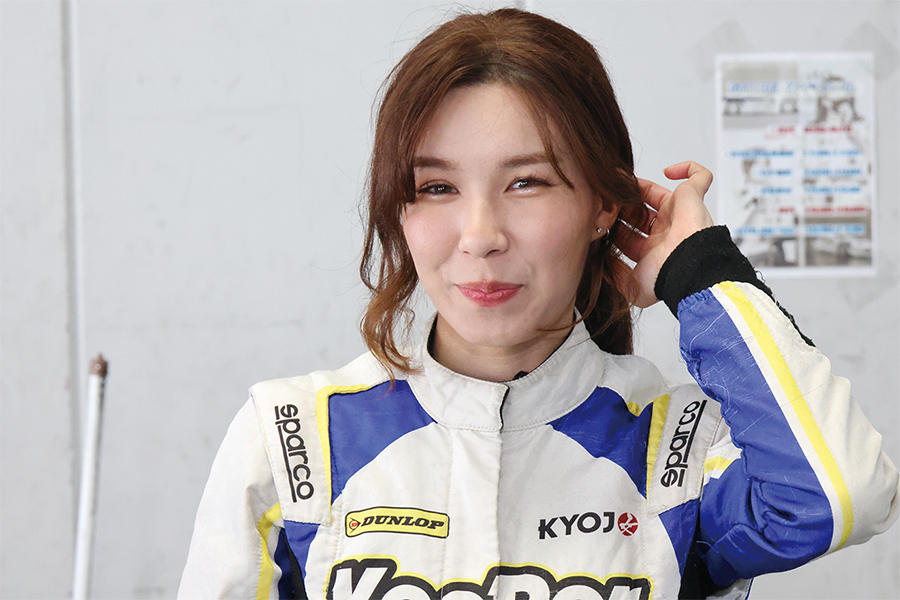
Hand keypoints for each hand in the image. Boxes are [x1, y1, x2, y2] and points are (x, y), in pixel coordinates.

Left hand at [615, 161, 714, 307]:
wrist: (688, 266)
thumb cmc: (667, 277)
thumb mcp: (633, 286)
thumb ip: (616, 277)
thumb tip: (604, 267)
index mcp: (655, 250)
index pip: (630, 234)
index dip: (615, 226)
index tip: (600, 220)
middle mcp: (666, 231)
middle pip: (640, 212)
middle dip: (622, 206)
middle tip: (605, 199)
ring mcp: (679, 213)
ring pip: (658, 193)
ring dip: (639, 186)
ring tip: (620, 180)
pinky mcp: (692, 198)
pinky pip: (699, 176)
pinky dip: (688, 169)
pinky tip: (669, 172)